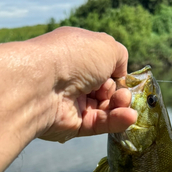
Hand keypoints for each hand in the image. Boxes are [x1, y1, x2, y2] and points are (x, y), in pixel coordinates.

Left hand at [30, 27, 137, 142]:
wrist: (42, 85)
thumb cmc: (73, 58)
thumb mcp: (106, 46)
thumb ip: (120, 57)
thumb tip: (121, 74)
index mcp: (78, 55)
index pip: (104, 67)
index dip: (117, 73)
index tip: (123, 76)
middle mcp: (74, 78)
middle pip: (107, 90)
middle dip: (119, 91)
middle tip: (120, 93)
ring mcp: (73, 102)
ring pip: (106, 108)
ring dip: (120, 106)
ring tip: (123, 103)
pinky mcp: (73, 125)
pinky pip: (100, 124)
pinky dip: (116, 121)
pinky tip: (129, 117)